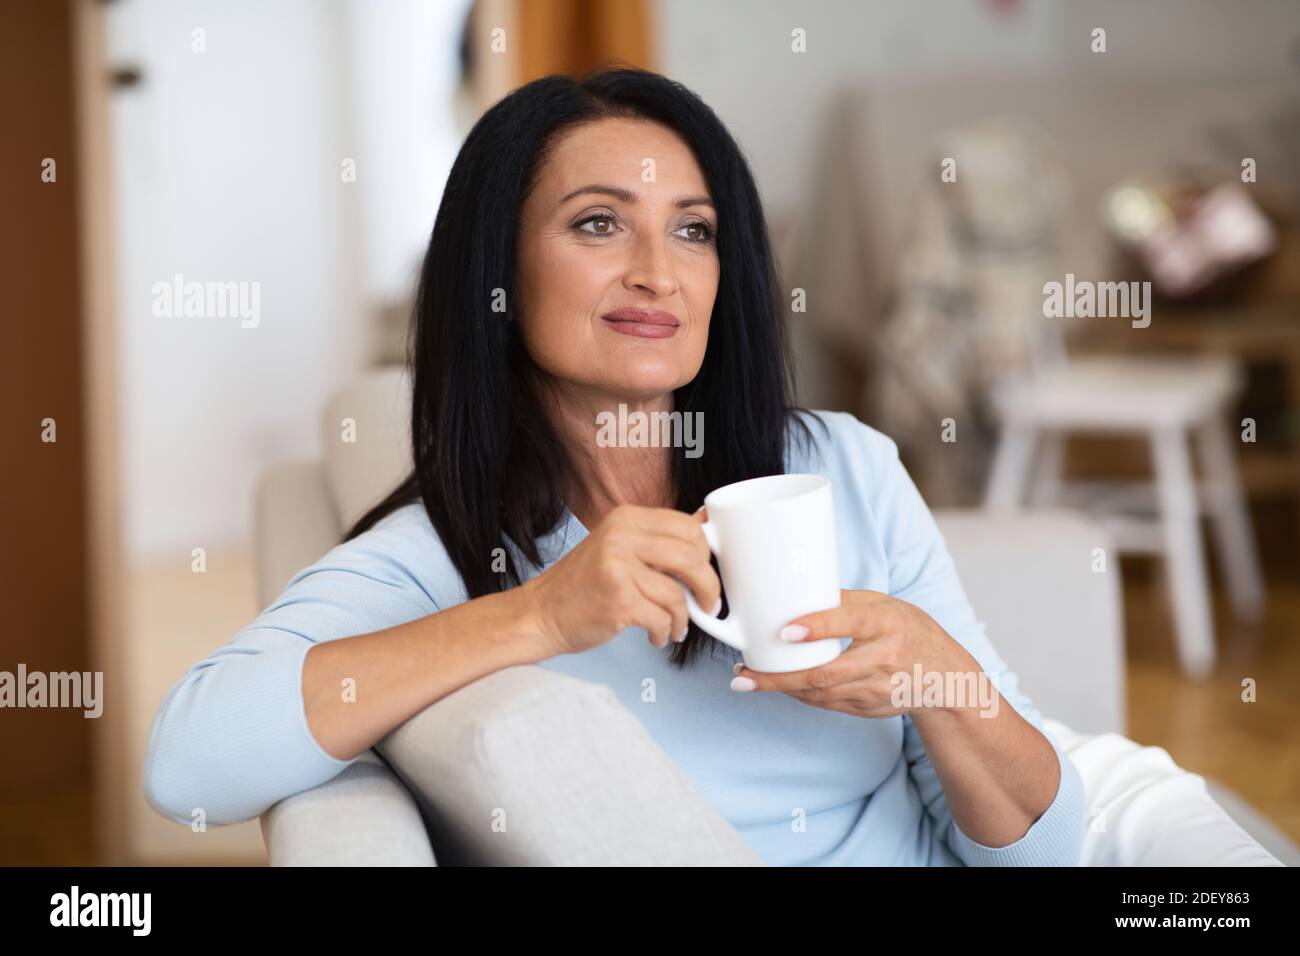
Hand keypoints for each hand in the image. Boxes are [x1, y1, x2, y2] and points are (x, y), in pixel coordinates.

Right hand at [518, 504, 720, 655]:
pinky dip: (665, 632)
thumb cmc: (583, 585)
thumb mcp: (619, 548)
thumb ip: (657, 540)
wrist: (540, 613)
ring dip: (683, 618)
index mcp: (626, 518)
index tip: (705, 573)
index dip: (705, 554)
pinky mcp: (618, 600)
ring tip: (675, 627)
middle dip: (708, 587)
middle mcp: (622, 536)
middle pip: (691, 556)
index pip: (687, 527)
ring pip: (678, 594)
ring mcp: (618, 567)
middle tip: (707, 604)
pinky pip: (661, 618)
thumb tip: (705, 525)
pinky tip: (656, 635)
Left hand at [730, 589, 981, 718]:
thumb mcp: (886, 605)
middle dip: (779, 677)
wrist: (946, 678)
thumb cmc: (909, 631)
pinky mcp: (869, 709)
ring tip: (748, 679)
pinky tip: (779, 685)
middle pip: (825, 673)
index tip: (785, 632)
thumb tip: (796, 592)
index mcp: (887, 623)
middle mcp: (883, 658)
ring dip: (781, 688)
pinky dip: (800, 696)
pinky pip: (827, 704)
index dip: (817, 628)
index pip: (850, 623)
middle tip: (744, 673)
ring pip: (821, 694)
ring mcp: (876, 689)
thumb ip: (845, 601)